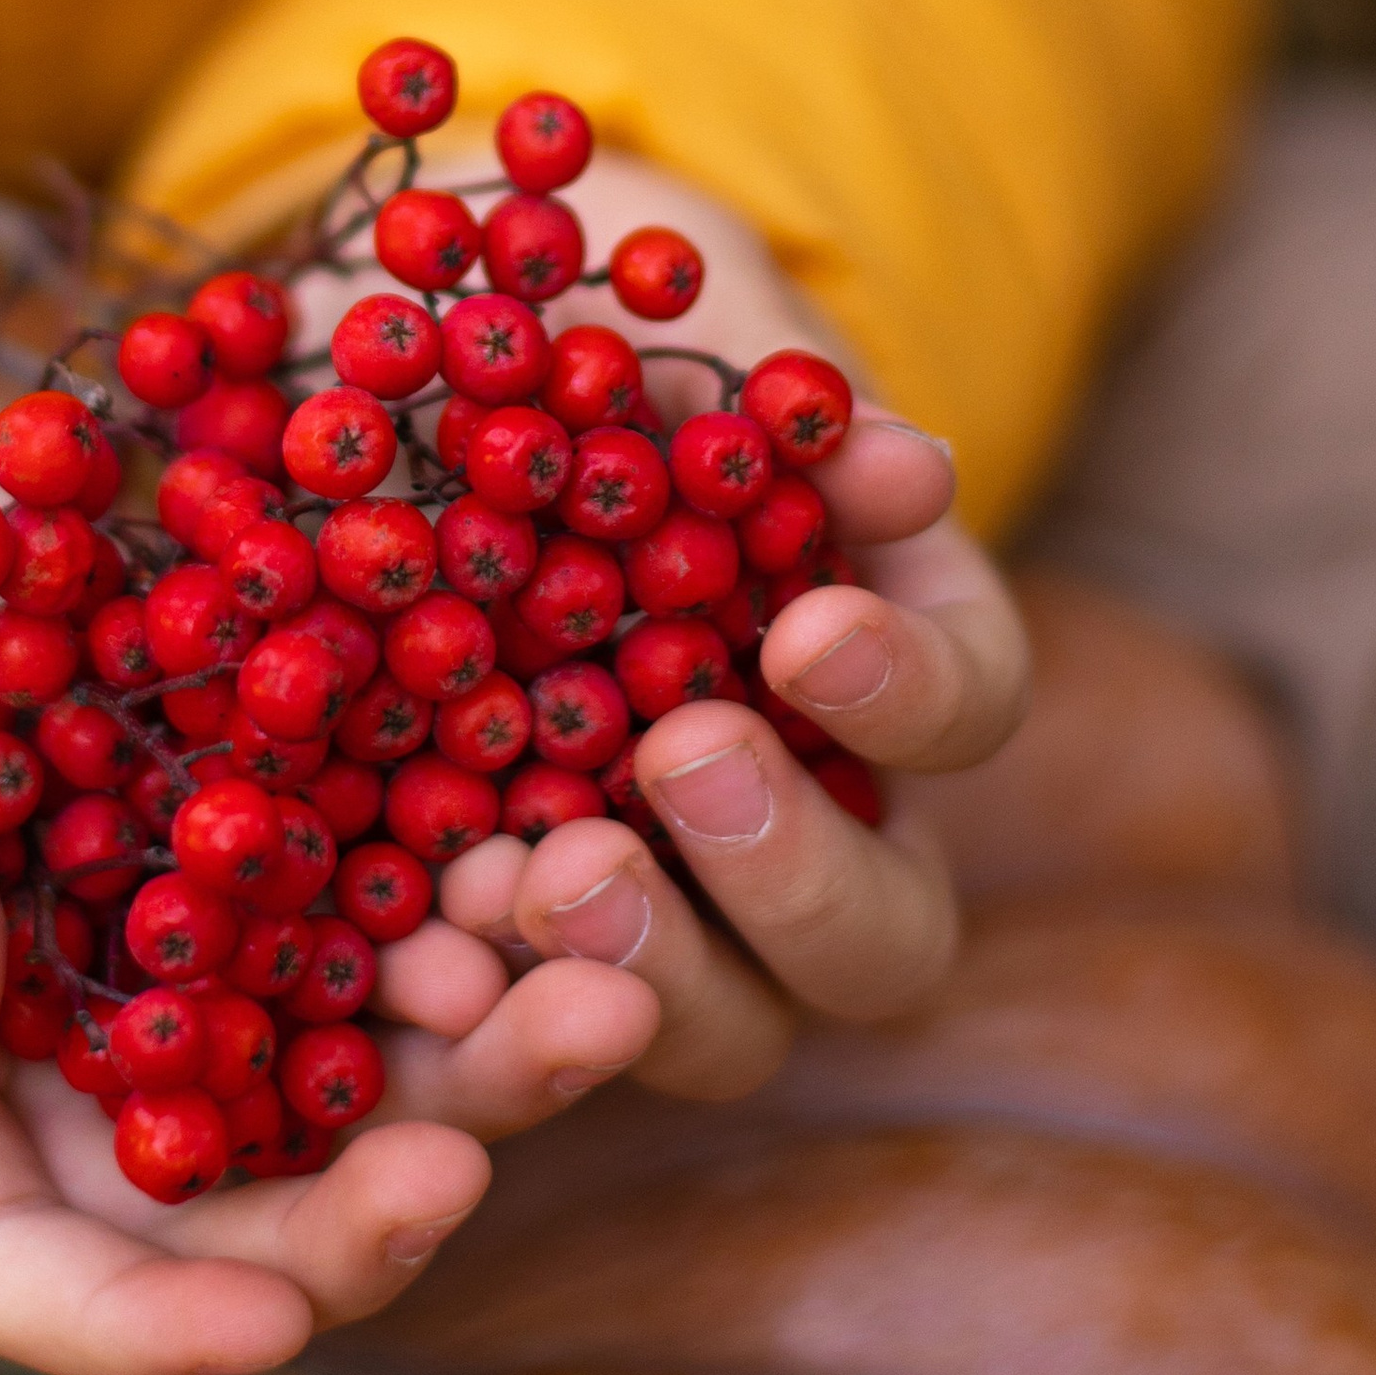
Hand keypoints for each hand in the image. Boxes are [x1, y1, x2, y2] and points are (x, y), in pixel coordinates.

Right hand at [0, 284, 490, 1374]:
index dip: (136, 1325)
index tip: (281, 1321)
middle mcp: (23, 1025)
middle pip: (216, 1189)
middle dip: (386, 1181)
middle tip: (552, 1072)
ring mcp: (136, 913)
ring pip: (329, 1048)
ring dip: (477, 1039)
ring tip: (610, 961)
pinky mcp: (222, 792)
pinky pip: (362, 872)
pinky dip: (465, 875)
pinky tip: (572, 828)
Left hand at [330, 155, 1029, 1117]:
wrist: (410, 415)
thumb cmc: (584, 363)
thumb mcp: (665, 336)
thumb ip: (769, 394)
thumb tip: (900, 466)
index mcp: (881, 670)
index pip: (965, 710)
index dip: (907, 689)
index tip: (805, 630)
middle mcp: (810, 831)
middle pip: (884, 939)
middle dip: (792, 875)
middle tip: (678, 762)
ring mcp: (671, 923)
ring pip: (730, 1031)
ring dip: (647, 973)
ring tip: (527, 878)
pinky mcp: (518, 968)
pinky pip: (528, 1038)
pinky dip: (483, 1011)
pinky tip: (411, 960)